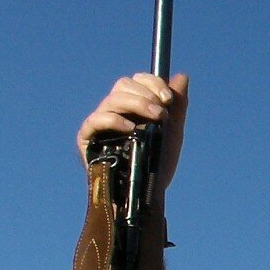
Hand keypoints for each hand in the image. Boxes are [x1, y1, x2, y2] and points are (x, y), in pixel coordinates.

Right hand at [77, 73, 189, 189]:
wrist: (148, 193)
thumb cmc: (158, 164)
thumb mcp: (172, 132)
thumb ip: (177, 105)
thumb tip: (182, 76)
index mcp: (133, 106)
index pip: (137, 80)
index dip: (152, 83)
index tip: (168, 99)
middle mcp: (115, 110)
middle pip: (123, 84)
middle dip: (146, 94)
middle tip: (162, 113)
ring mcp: (100, 123)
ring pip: (113, 99)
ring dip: (137, 104)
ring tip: (156, 119)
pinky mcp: (88, 137)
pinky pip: (96, 120)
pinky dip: (114, 120)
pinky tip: (131, 129)